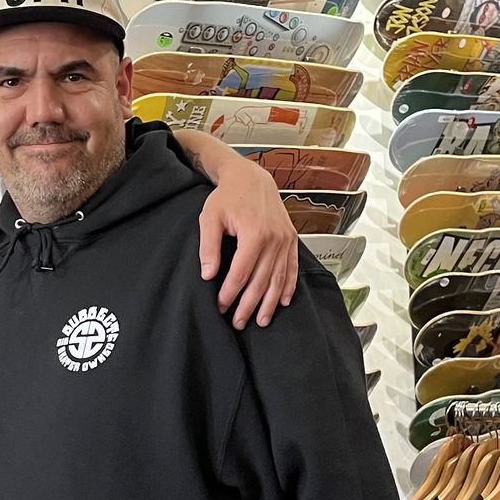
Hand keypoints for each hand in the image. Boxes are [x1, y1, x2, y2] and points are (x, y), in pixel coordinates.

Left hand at [199, 160, 298, 328]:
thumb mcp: (210, 217)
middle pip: (261, 281)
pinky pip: (292, 268)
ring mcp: (286, 240)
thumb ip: (208, 246)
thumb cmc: (227, 197)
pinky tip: (282, 302)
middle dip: (249, 305)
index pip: (241, 273)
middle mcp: (275, 239)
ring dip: (270, 303)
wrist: (251, 177)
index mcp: (254, 234)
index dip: (230, 293)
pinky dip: (288, 287)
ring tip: (261, 321)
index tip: (221, 307)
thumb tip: (208, 275)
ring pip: (279, 279)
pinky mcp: (292, 239)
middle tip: (238, 322)